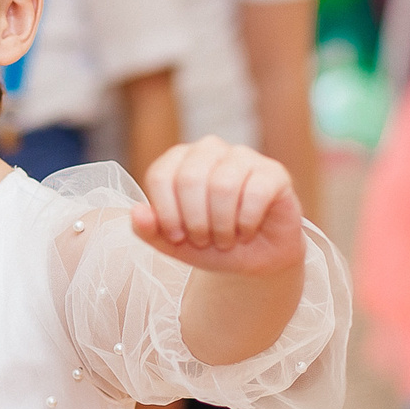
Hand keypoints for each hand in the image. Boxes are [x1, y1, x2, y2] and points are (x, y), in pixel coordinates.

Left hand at [131, 137, 305, 275]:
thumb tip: (135, 213)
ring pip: (223, 185)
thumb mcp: (173, 244)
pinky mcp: (273, 172)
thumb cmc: (210, 243)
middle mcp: (210, 149)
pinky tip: (246, 231)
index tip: (176, 237)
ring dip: (221, 225)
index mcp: (179, 159)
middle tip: (203, 240)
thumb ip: (148, 230)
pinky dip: (246, 222)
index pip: (161, 175)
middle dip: (195, 221)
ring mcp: (244, 156)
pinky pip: (255, 193)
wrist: (253, 259)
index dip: (166, 213)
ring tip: (224, 240)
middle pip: (191, 178)